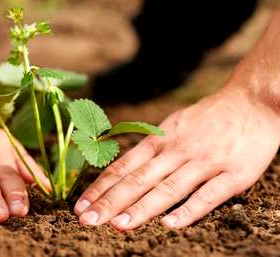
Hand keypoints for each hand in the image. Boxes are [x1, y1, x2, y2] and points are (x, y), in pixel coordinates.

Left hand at [74, 87, 279, 229]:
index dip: (100, 188)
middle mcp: (177, 150)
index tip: (81, 206)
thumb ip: (150, 149)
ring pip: (168, 188)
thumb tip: (123, 171)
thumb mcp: (172, 126)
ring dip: (142, 207)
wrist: (251, 101)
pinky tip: (171, 225)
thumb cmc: (207, 119)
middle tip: (88, 220)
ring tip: (119, 225)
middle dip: (111, 201)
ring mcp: (204, 161)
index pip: (123, 167)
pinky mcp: (233, 173)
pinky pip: (209, 194)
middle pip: (138, 179)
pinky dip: (189, 210)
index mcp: (160, 140)